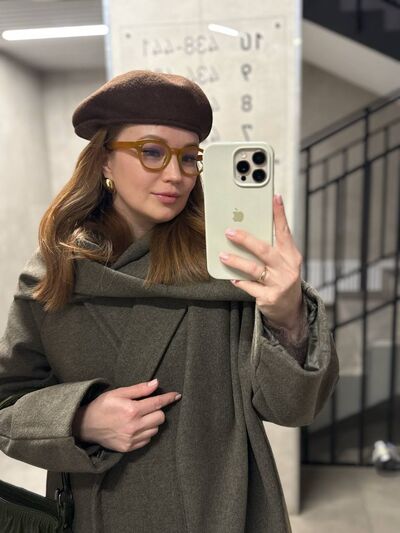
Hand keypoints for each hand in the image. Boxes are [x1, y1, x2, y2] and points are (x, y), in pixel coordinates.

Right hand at [72, 379, 180, 452]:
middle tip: (147, 407)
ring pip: (155, 429)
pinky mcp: (129, 448)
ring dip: (152, 422)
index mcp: (132, 410)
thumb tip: (156, 383)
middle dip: (157, 410)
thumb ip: (139, 389)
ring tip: (140, 417)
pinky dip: (146, 432)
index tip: (177, 395)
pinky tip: (136, 427)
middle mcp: (134, 426)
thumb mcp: (118, 392)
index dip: (168, 398)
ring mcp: (131, 439)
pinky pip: (147, 440)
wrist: (85, 426)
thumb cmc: (102, 406)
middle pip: (160, 418)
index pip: (157, 403)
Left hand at [219, 193, 303, 332]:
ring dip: (236, 261)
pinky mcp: (269, 297)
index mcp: (291, 255)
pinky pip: (250, 287)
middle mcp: (287, 268)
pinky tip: (232, 278)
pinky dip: (239, 281)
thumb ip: (270, 249)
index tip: (275, 198)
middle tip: (229, 232)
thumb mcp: (282, 262)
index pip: (285, 231)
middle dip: (245, 240)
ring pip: (254, 269)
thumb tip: (246, 232)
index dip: (280, 214)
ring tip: (222, 255)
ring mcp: (279, 284)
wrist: (290, 310)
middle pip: (264, 250)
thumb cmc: (282, 279)